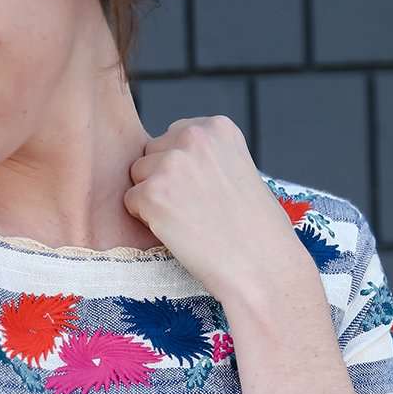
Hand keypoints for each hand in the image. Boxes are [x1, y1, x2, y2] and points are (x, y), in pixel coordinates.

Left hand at [123, 115, 304, 300]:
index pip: (174, 137)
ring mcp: (171, 164)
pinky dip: (146, 220)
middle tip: (194, 209)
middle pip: (152, 152)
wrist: (262, 266)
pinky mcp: (153, 194)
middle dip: (164, 179)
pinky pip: (130, 202)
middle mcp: (193, 137)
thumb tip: (174, 162)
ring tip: (187, 220)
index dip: (183, 169)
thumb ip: (208, 157)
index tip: (205, 192)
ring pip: (138, 176)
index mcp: (217, 127)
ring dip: (154, 198)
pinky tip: (176, 232)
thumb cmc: (257, 229)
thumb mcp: (240, 170)